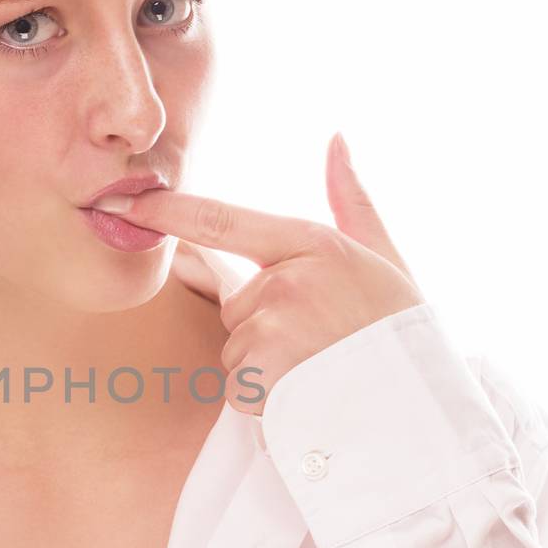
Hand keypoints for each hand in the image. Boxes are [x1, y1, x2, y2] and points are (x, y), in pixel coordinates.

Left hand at [98, 134, 424, 415]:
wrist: (420, 408)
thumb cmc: (400, 333)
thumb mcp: (383, 258)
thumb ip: (353, 200)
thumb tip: (336, 139)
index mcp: (313, 243)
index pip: (223, 220)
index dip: (169, 212)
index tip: (127, 205)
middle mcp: (288, 279)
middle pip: (236, 304)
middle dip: (264, 329)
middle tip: (320, 346)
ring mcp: (273, 325)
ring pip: (237, 348)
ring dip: (267, 368)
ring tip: (318, 373)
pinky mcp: (263, 372)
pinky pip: (239, 385)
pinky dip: (264, 400)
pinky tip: (305, 396)